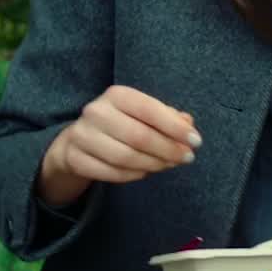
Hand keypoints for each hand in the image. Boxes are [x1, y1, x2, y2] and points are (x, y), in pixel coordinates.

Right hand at [38, 85, 199, 206]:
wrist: (78, 141)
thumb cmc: (121, 124)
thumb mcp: (143, 113)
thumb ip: (168, 117)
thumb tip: (188, 124)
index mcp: (117, 95)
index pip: (150, 109)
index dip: (175, 127)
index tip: (196, 141)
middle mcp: (96, 112)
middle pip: (139, 136)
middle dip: (168, 149)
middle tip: (187, 158)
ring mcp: (82, 136)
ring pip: (125, 157)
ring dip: (154, 164)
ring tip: (169, 165)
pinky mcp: (75, 159)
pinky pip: (112, 173)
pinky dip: (134, 175)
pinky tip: (146, 171)